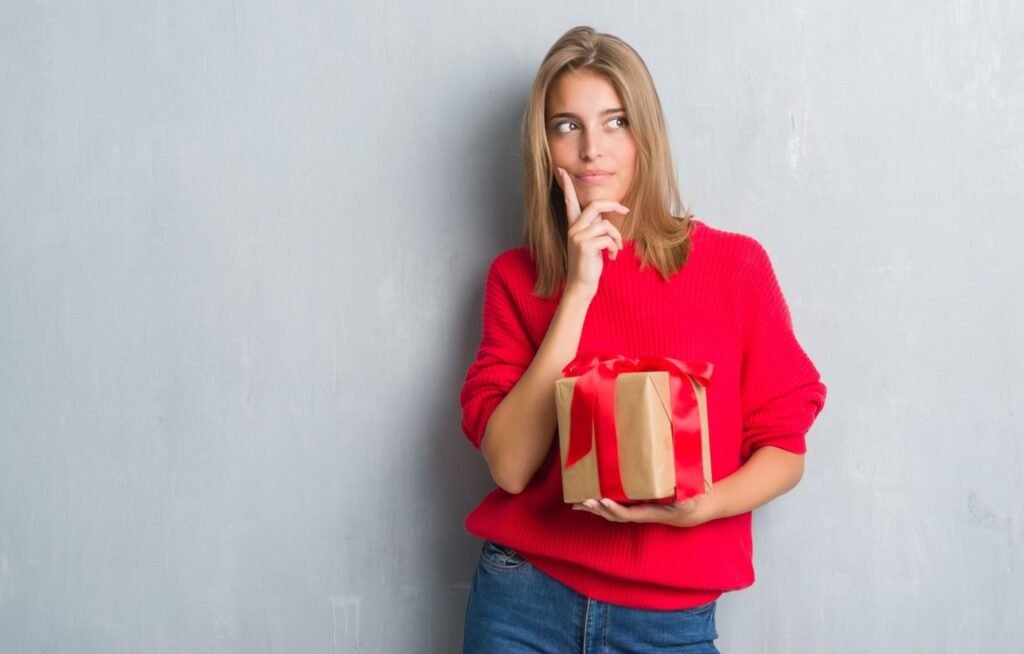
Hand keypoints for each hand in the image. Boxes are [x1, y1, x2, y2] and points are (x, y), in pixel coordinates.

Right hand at [555, 167, 627, 298]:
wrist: (581, 285)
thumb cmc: (588, 264)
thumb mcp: (590, 242)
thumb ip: (594, 227)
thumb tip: (604, 218)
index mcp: (573, 225)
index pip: (569, 201)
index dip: (566, 186)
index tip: (561, 170)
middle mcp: (573, 228)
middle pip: (596, 205)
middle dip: (614, 205)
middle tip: (626, 210)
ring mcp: (577, 237)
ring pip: (606, 225)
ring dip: (617, 238)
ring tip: (615, 249)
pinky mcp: (585, 246)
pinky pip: (608, 239)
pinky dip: (614, 248)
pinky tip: (611, 257)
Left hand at [571, 494, 719, 527]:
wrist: (698, 509)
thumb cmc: (695, 502)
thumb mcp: (693, 500)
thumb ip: (686, 500)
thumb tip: (681, 500)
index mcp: (651, 513)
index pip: (628, 514)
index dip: (615, 509)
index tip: (602, 500)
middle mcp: (642, 514)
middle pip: (615, 515)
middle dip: (598, 509)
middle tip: (581, 501)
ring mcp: (638, 512)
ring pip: (613, 513)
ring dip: (596, 508)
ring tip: (578, 503)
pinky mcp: (638, 506)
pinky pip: (617, 506)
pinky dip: (604, 503)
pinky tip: (593, 498)